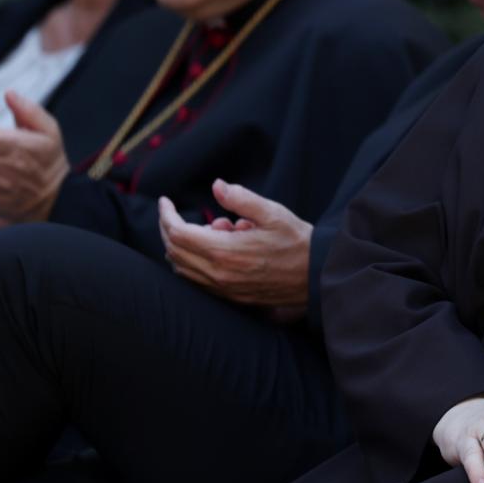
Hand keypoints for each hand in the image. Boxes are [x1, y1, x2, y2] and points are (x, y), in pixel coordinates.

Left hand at [159, 179, 313, 307]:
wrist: (318, 277)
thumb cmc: (298, 242)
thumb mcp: (273, 213)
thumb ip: (241, 199)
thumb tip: (217, 186)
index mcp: (225, 252)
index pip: (177, 233)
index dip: (166, 215)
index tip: (166, 201)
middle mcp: (218, 274)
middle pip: (174, 251)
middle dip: (168, 228)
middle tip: (175, 212)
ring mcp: (223, 289)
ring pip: (181, 269)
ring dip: (182, 246)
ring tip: (211, 229)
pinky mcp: (229, 296)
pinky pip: (196, 280)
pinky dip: (193, 262)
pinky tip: (217, 247)